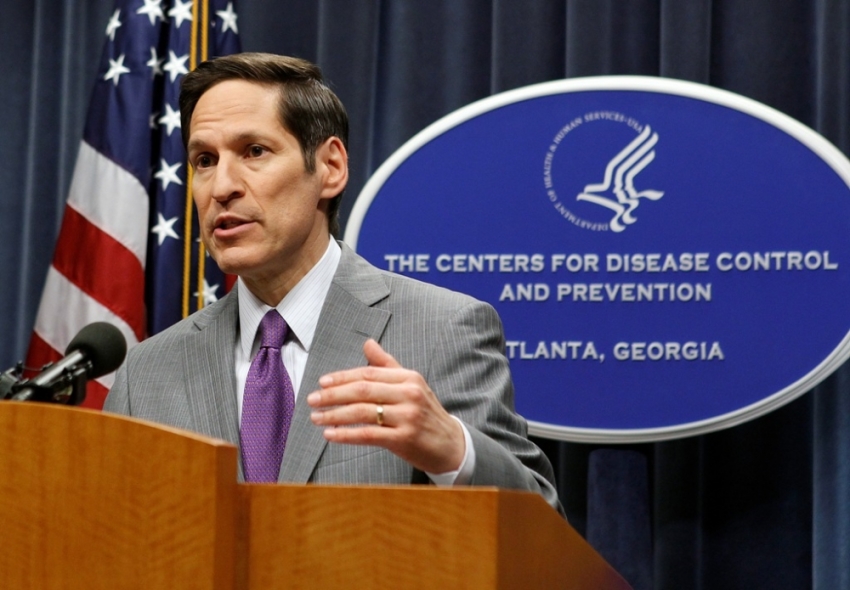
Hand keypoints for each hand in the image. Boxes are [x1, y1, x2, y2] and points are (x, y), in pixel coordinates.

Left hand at [307, 339, 464, 474]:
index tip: (322, 382)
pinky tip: (330, 434)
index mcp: (409, 378)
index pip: (369, 373)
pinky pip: (368, 435)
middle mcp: (409, 394)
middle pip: (363, 390)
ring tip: (316, 417)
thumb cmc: (425, 413)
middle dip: (333, 395)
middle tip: (312, 400)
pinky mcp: (404, 439)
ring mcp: (407, 417)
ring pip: (363, 412)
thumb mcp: (411, 385)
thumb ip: (387, 365)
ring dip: (335, 415)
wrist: (451, 444)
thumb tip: (367, 343)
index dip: (343, 377)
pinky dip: (346, 434)